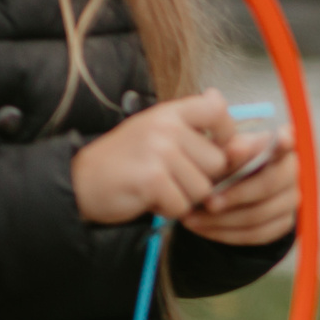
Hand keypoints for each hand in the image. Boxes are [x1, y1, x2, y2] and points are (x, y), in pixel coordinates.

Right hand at [69, 89, 232, 223]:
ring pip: (203, 189)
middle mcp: (166, 126)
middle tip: (170, 177)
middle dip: (201, 179)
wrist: (82, 182)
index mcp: (170, 112)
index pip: (218, 110)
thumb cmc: (126, 162)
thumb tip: (237, 125)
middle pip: (217, 162)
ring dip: (183, 197)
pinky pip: (183, 205)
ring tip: (157, 187)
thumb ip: (198, 134)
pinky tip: (148, 198)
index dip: (227, 134)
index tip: (215, 149)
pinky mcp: (152, 178)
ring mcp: (159, 151)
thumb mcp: (161, 137)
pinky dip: (168, 210)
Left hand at [181, 129, 298, 245]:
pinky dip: (226, 234)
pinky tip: (202, 228)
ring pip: (258, 215)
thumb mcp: (223, 150)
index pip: (288, 141)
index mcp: (280, 145)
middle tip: (207, 201)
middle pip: (269, 185)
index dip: (285, 142)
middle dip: (235, 195)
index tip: (281, 139)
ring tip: (191, 218)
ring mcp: (291, 200)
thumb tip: (234, 149)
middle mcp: (292, 172)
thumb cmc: (225, 161)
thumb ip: (232, 149)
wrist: (229, 186)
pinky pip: (255, 234)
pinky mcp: (283, 223)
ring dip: (222, 220)